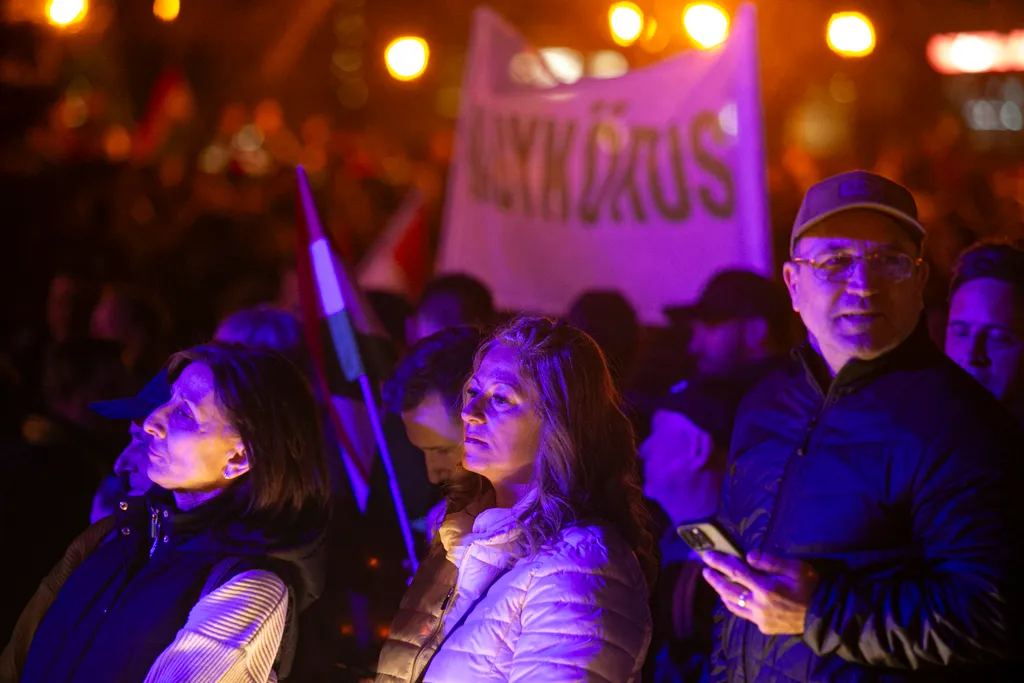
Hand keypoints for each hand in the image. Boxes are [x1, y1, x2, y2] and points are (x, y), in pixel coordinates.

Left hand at [702, 550, 820, 635]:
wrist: (824, 615)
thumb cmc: (810, 586)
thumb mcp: (794, 567)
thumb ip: (769, 561)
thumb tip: (748, 556)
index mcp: (766, 589)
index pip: (735, 572)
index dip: (720, 563)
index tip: (707, 556)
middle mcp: (759, 605)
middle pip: (729, 590)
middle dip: (715, 578)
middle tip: (705, 569)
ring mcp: (760, 619)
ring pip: (733, 604)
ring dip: (721, 592)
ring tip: (714, 581)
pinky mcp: (764, 627)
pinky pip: (743, 614)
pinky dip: (733, 604)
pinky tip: (730, 598)